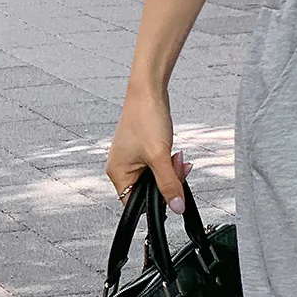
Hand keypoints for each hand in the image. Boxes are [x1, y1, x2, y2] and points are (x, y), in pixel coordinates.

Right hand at [107, 76, 190, 212]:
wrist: (149, 88)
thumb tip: (176, 207)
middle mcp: (122, 167)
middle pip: (148, 190)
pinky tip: (174, 153)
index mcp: (118, 173)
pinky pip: (157, 164)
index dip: (155, 202)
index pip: (135, 204)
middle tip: (178, 169)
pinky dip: (168, 161)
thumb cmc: (145, 117)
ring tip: (177, 157)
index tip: (171, 193)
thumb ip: (169, 184)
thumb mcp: (160, 156)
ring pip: (156, 177)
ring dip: (170, 170)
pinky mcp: (142, 149)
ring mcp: (132, 157)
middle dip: (167, 181)